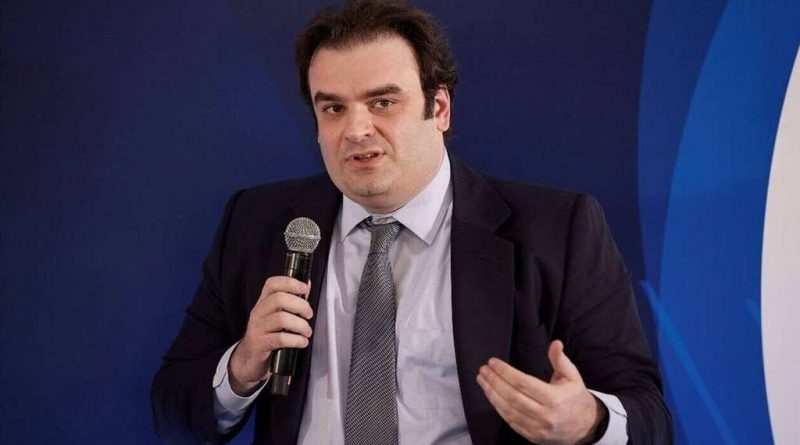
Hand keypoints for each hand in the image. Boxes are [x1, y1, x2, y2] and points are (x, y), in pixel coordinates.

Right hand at [228, 276, 312, 395]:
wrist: (248, 359)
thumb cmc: (267, 335)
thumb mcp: (276, 315)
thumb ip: (291, 300)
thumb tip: (306, 284)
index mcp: (263, 303)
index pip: (272, 284)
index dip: (290, 282)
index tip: (305, 288)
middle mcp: (258, 313)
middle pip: (279, 299)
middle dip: (300, 305)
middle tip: (308, 315)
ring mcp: (257, 329)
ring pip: (281, 319)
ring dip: (300, 325)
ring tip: (306, 332)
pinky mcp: (260, 345)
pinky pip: (280, 339)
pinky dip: (296, 340)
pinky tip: (302, 342)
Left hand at [476, 340, 606, 444]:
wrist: (586, 427)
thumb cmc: (576, 398)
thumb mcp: (572, 377)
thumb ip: (560, 360)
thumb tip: (555, 343)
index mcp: (555, 399)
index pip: (523, 383)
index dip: (505, 372)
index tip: (493, 362)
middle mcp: (545, 416)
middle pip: (512, 397)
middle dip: (494, 382)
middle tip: (483, 370)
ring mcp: (537, 429)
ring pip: (508, 410)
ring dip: (492, 394)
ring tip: (482, 380)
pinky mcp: (532, 436)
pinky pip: (510, 421)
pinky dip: (498, 407)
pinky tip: (491, 395)